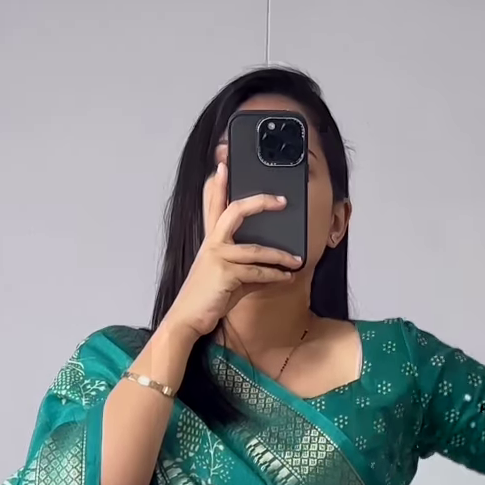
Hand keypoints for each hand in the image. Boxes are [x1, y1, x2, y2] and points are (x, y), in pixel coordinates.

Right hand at [166, 145, 303, 341]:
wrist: (188, 318)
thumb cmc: (207, 297)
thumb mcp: (227, 278)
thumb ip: (247, 269)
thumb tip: (272, 270)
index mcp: (211, 240)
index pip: (214, 205)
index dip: (218, 185)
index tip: (223, 166)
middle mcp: (213, 243)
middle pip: (235, 211)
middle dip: (260, 202)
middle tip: (281, 200)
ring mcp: (219, 257)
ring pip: (256, 250)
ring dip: (280, 256)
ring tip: (297, 260)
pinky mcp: (226, 275)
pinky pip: (257, 273)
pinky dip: (274, 276)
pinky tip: (286, 277)